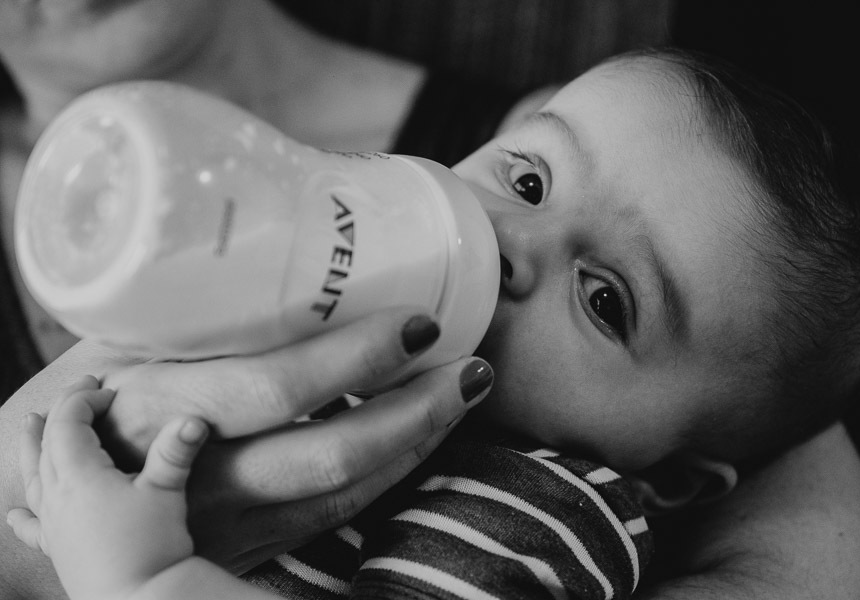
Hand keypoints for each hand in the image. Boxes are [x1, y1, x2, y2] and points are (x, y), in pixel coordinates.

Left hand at [7, 376, 207, 599]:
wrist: (140, 599)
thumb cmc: (152, 544)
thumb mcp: (166, 491)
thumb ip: (176, 451)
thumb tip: (195, 418)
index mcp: (79, 476)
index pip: (69, 423)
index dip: (86, 400)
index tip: (109, 391)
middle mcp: (57, 496)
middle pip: (46, 443)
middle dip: (61, 412)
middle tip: (78, 391)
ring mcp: (53, 524)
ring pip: (33, 477)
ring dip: (31, 447)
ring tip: (28, 425)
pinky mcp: (59, 549)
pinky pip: (33, 526)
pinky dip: (23, 516)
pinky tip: (14, 515)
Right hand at [96, 308, 492, 572]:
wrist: (63, 494)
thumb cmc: (89, 396)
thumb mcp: (121, 335)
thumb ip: (195, 304)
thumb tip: (289, 227)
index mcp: (162, 403)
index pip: (275, 387)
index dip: (356, 359)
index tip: (418, 322)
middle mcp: (196, 473)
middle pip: (327, 454)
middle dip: (415, 412)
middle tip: (471, 367)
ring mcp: (227, 521)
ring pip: (343, 493)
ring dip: (416, 443)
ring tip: (464, 393)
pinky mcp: (251, 546)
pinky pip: (335, 517)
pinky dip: (389, 474)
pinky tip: (421, 436)